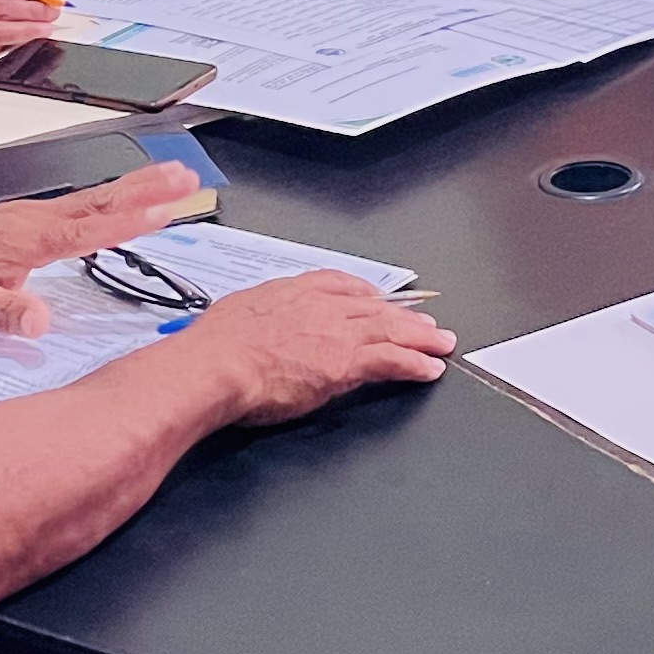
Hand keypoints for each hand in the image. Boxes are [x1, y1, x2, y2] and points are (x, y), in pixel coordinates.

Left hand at [0, 165, 208, 333]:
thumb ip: (4, 313)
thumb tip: (40, 323)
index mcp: (27, 241)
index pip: (87, 230)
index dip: (127, 223)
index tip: (164, 211)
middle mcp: (36, 220)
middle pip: (102, 201)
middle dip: (148, 188)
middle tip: (187, 178)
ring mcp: (36, 215)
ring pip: (95, 197)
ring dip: (138, 186)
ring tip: (174, 177)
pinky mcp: (34, 217)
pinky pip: (82, 203)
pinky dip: (113, 195)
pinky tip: (129, 195)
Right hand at [160, 272, 455, 425]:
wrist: (215, 365)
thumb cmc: (212, 349)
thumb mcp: (235, 315)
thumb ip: (257, 319)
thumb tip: (255, 331)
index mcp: (290, 291)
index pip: (338, 284)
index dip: (364, 293)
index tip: (376, 298)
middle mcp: (320, 306)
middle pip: (373, 306)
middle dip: (403, 315)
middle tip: (426, 322)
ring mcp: (336, 332)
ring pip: (391, 329)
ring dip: (421, 337)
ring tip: (441, 343)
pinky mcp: (346, 362)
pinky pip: (392, 359)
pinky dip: (415, 363)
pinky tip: (430, 369)